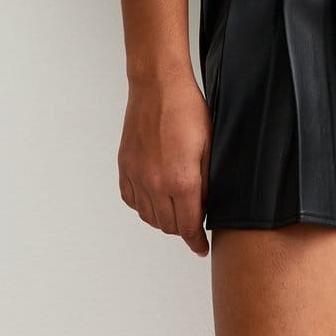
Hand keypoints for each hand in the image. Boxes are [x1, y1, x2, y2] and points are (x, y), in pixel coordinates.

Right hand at [118, 70, 212, 256]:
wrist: (158, 86)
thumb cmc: (188, 110)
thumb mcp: (210, 146)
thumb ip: (206, 182)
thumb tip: (205, 206)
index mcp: (181, 182)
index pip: (189, 227)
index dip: (196, 242)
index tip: (201, 249)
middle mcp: (156, 185)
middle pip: (168, 226)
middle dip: (183, 229)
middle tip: (193, 221)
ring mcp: (137, 176)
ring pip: (149, 217)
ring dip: (163, 219)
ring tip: (176, 209)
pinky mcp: (125, 167)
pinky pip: (132, 200)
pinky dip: (143, 205)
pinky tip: (154, 196)